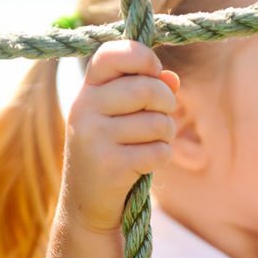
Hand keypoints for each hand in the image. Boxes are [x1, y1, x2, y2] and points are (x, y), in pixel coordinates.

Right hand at [62, 40, 178, 232]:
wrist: (84, 204)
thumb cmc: (110, 151)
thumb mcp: (120, 116)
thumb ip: (145, 90)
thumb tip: (172, 79)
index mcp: (87, 91)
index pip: (112, 53)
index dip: (143, 57)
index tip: (154, 71)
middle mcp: (85, 109)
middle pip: (147, 88)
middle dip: (166, 103)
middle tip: (161, 116)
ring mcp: (94, 137)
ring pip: (158, 122)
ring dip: (165, 135)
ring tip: (150, 144)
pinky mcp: (110, 165)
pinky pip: (159, 150)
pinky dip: (161, 157)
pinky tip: (144, 164)